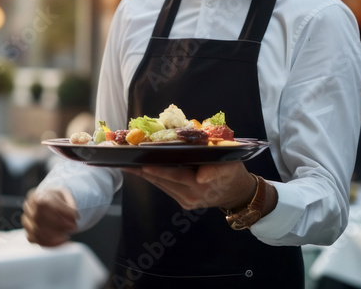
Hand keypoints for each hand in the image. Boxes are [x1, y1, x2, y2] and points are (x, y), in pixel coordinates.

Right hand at [22, 187, 78, 246]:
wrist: (48, 203)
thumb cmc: (58, 199)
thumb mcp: (66, 195)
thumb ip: (70, 204)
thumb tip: (74, 216)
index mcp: (37, 196)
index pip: (46, 203)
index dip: (62, 211)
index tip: (76, 215)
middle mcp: (28, 208)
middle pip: (40, 218)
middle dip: (60, 224)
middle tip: (74, 226)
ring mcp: (27, 221)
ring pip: (36, 231)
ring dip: (55, 236)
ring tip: (68, 234)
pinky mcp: (29, 232)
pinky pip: (35, 240)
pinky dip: (50, 243)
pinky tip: (61, 241)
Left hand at [125, 162, 259, 210]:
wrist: (237, 193)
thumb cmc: (233, 172)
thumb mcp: (230, 166)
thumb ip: (217, 169)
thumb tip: (202, 175)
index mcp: (202, 185)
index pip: (176, 175)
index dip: (159, 171)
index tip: (143, 165)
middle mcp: (190, 195)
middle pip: (163, 181)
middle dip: (142, 170)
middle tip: (123, 159)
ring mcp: (185, 200)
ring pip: (160, 185)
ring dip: (142, 174)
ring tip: (125, 162)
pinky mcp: (182, 202)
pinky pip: (164, 187)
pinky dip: (152, 177)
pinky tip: (139, 168)